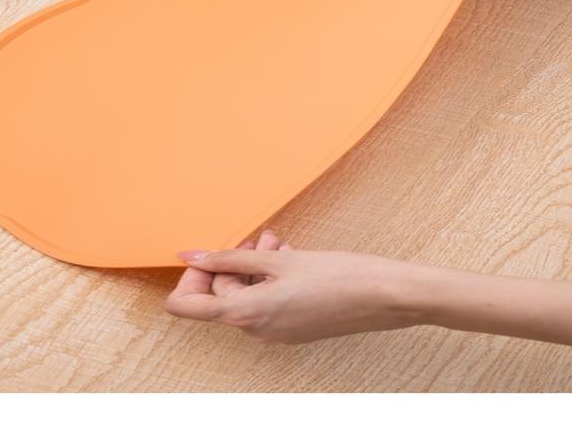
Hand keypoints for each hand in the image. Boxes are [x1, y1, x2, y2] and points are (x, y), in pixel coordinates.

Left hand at [165, 231, 571, 350]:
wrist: (385, 296)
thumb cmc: (336, 275)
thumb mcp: (277, 261)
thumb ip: (228, 259)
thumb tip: (189, 256)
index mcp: (246, 314)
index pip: (186, 306)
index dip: (190, 277)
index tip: (207, 254)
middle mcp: (256, 329)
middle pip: (219, 294)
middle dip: (233, 261)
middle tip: (260, 240)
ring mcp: (275, 331)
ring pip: (245, 292)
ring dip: (254, 264)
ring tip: (278, 242)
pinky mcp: (293, 326)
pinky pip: (266, 299)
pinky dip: (270, 276)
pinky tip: (289, 256)